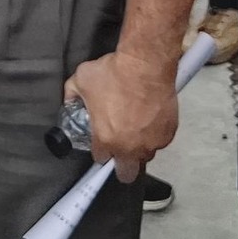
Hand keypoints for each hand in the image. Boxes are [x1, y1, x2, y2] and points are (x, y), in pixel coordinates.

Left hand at [67, 50, 178, 178]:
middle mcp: (129, 147)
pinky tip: (150, 119)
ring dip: (140, 148)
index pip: (100, 158)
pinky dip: (155, 133)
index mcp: (105, 139)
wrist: (145, 65)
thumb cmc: (113, 73)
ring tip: (136, 128)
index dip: (100, 149)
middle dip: (122, 166)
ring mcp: (151, 142)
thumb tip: (69, 100)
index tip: (102, 141)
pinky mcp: (168, 133)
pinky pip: (160, 141)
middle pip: (126, 173)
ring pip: (146, 156)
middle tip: (120, 149)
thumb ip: (72, 95)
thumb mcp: (81, 80)